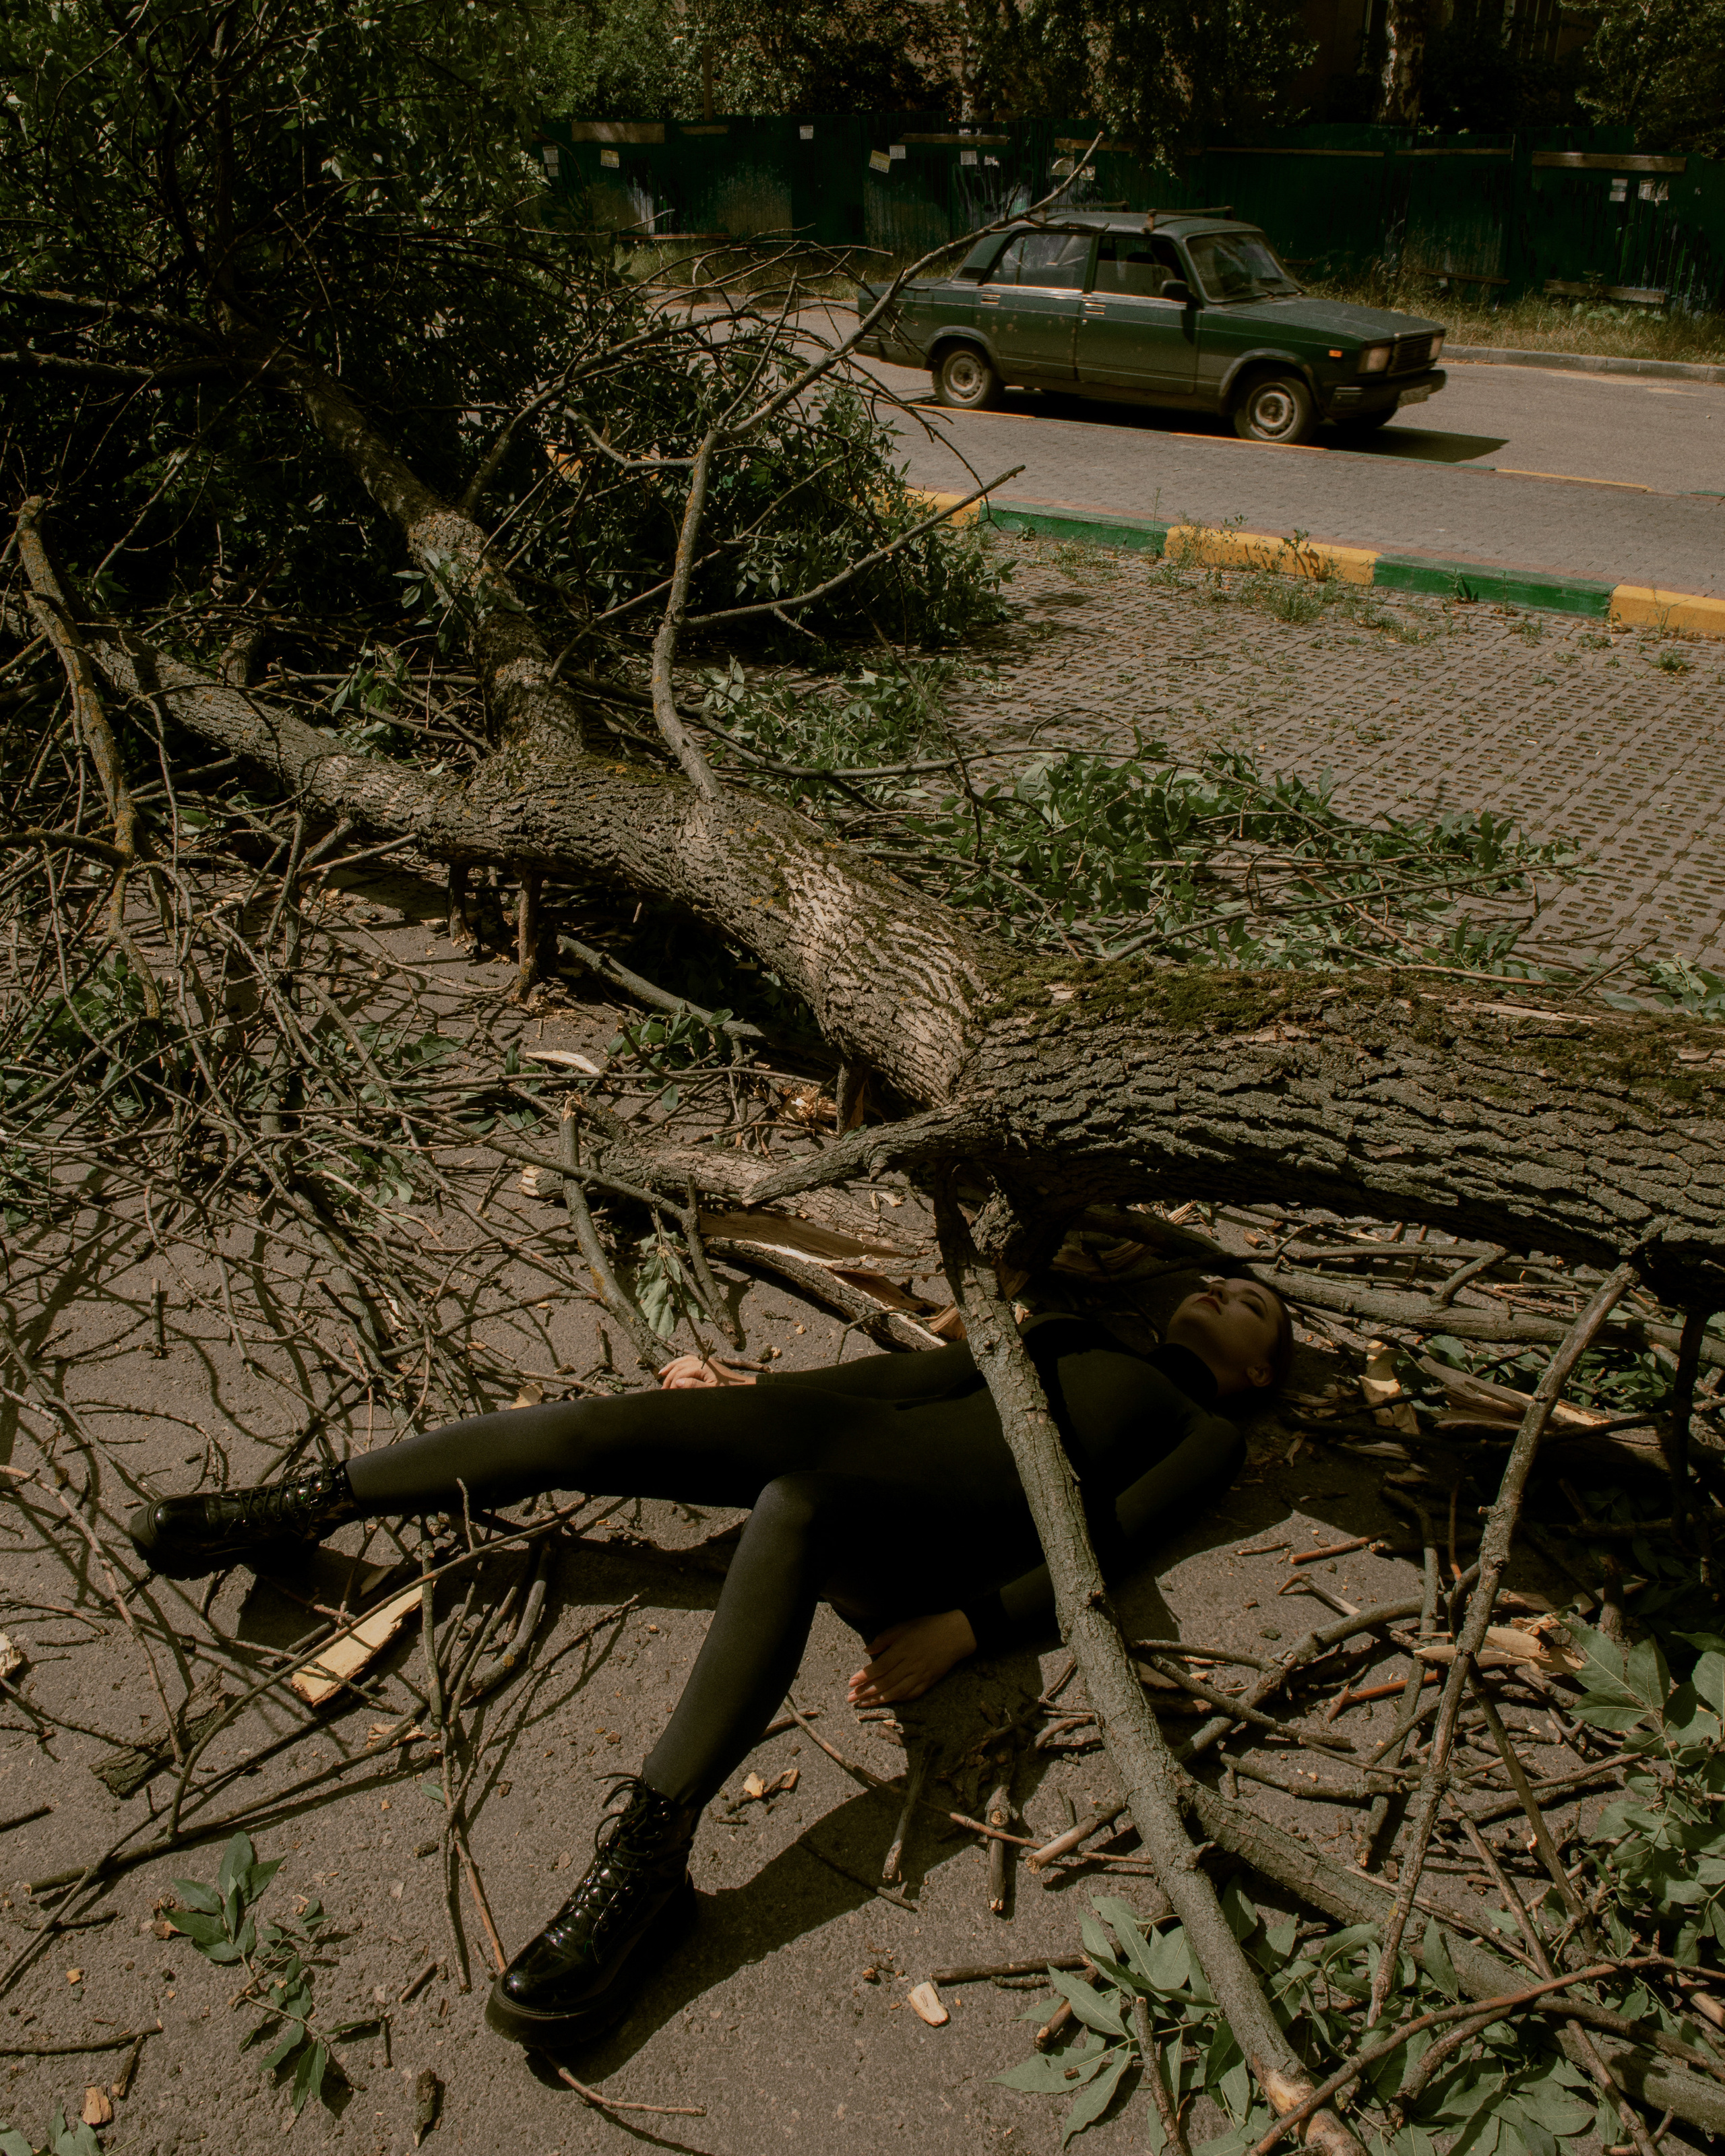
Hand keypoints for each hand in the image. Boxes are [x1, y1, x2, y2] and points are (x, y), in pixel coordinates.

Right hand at [657, 1354, 757, 1390]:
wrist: (745, 1387)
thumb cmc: (729, 1391)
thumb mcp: (712, 1391)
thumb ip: (694, 1386)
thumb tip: (678, 1382)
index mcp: (703, 1367)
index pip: (681, 1373)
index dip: (672, 1383)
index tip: (667, 1395)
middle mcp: (703, 1361)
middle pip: (680, 1366)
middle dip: (669, 1377)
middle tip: (663, 1391)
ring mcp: (705, 1361)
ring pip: (683, 1360)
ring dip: (672, 1367)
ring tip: (661, 1375)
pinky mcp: (707, 1364)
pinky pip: (689, 1360)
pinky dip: (680, 1364)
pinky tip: (676, 1369)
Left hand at [848, 1610, 976, 1708]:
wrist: (956, 1635)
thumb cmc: (928, 1626)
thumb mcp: (904, 1626)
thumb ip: (884, 1639)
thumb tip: (867, 1650)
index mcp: (903, 1649)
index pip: (879, 1667)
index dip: (864, 1676)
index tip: (851, 1682)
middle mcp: (910, 1664)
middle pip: (885, 1682)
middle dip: (866, 1692)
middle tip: (851, 1699)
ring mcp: (921, 1675)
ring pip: (896, 1691)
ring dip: (878, 1699)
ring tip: (863, 1704)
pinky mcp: (929, 1681)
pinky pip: (911, 1694)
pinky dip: (898, 1699)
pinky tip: (887, 1701)